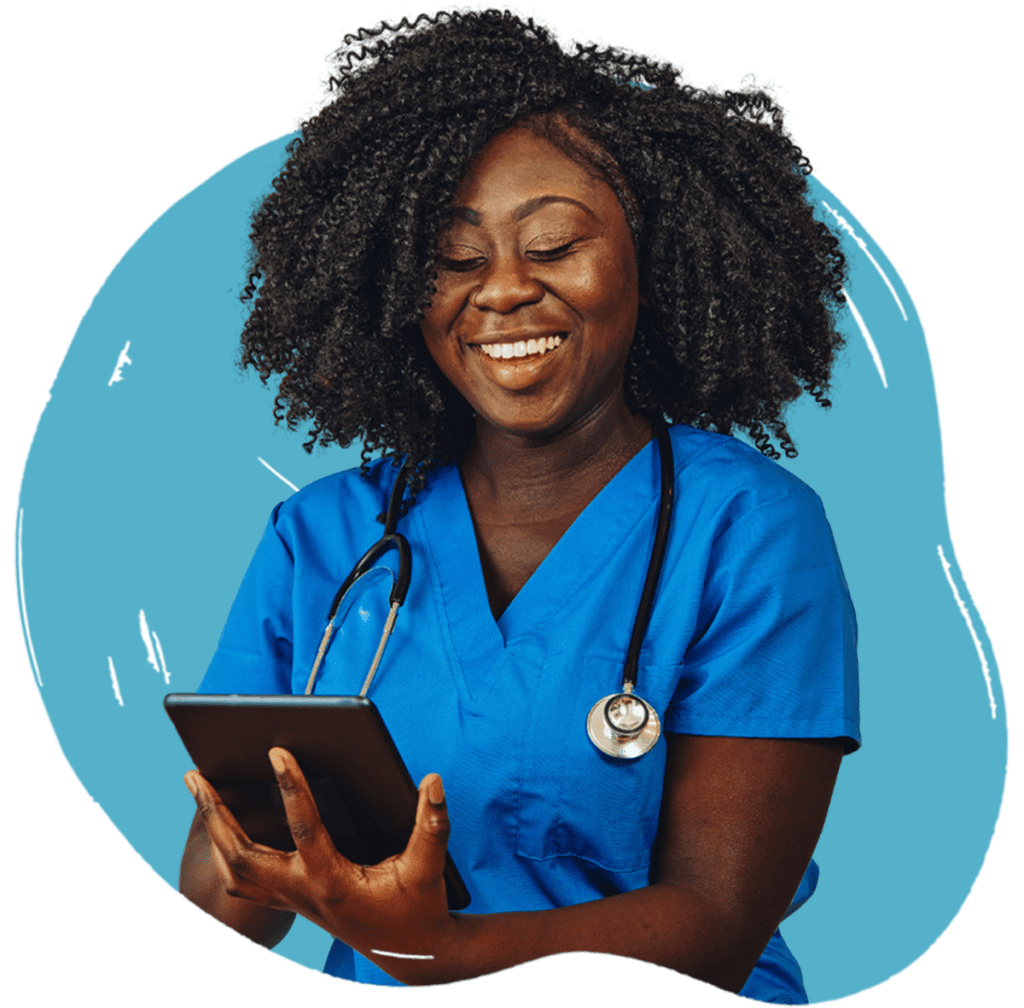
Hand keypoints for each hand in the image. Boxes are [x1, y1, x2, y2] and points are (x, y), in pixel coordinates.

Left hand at [184, 748, 456, 972]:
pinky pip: (245, 879)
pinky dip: (226, 851)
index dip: (291, 787)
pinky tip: (222, 826)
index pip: (304, 828)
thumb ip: (432, 824)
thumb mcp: (428, 867)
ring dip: (213, 830)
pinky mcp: (294, 901)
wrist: (413, 953)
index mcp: (333, 882)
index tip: (277, 751)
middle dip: (215, 814)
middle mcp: (303, 894)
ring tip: (199, 789)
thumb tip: (432, 780)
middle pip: (240, 855)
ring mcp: (293, 901)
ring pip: (234, 870)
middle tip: (194, 774)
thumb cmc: (420, 908)